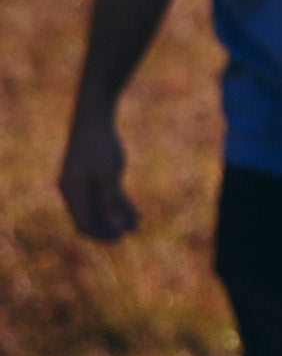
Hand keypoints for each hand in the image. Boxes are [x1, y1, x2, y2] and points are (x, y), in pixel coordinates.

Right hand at [59, 116, 139, 239]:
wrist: (93, 118)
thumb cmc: (101, 146)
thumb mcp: (109, 174)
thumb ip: (112, 201)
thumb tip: (118, 226)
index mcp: (72, 193)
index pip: (83, 224)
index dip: (101, 234)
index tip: (121, 237)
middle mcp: (72, 191)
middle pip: (88, 218)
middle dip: (108, 227)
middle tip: (128, 232)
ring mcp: (79, 183)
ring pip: (96, 208)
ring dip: (114, 217)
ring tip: (136, 223)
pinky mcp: (88, 175)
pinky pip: (99, 196)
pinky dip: (113, 203)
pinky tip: (130, 209)